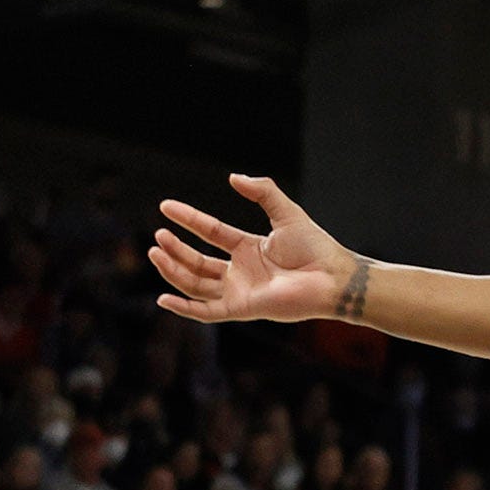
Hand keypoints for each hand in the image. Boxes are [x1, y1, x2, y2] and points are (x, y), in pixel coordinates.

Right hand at [149, 175, 360, 323]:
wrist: (332, 277)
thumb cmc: (316, 247)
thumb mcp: (286, 213)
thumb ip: (263, 192)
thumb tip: (234, 176)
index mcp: (249, 248)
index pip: (210, 232)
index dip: (188, 219)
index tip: (165, 206)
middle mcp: (240, 270)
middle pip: (197, 260)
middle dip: (175, 249)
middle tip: (158, 235)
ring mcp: (239, 290)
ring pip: (195, 283)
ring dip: (173, 270)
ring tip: (156, 253)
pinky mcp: (242, 309)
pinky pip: (206, 312)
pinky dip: (184, 308)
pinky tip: (163, 298)